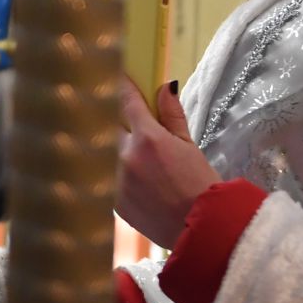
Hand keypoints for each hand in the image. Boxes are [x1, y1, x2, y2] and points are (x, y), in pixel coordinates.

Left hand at [117, 78, 219, 247]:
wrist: (200, 229)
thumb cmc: (201, 185)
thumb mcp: (189, 146)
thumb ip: (172, 115)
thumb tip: (164, 87)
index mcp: (148, 139)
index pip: (126, 101)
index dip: (120, 85)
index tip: (114, 73)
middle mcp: (126, 157)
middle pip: (106, 124)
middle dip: (110, 117)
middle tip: (115, 114)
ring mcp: (115, 180)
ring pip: (102, 151)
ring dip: (108, 145)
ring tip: (126, 153)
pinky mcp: (111, 200)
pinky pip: (103, 176)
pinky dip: (110, 171)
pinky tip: (126, 175)